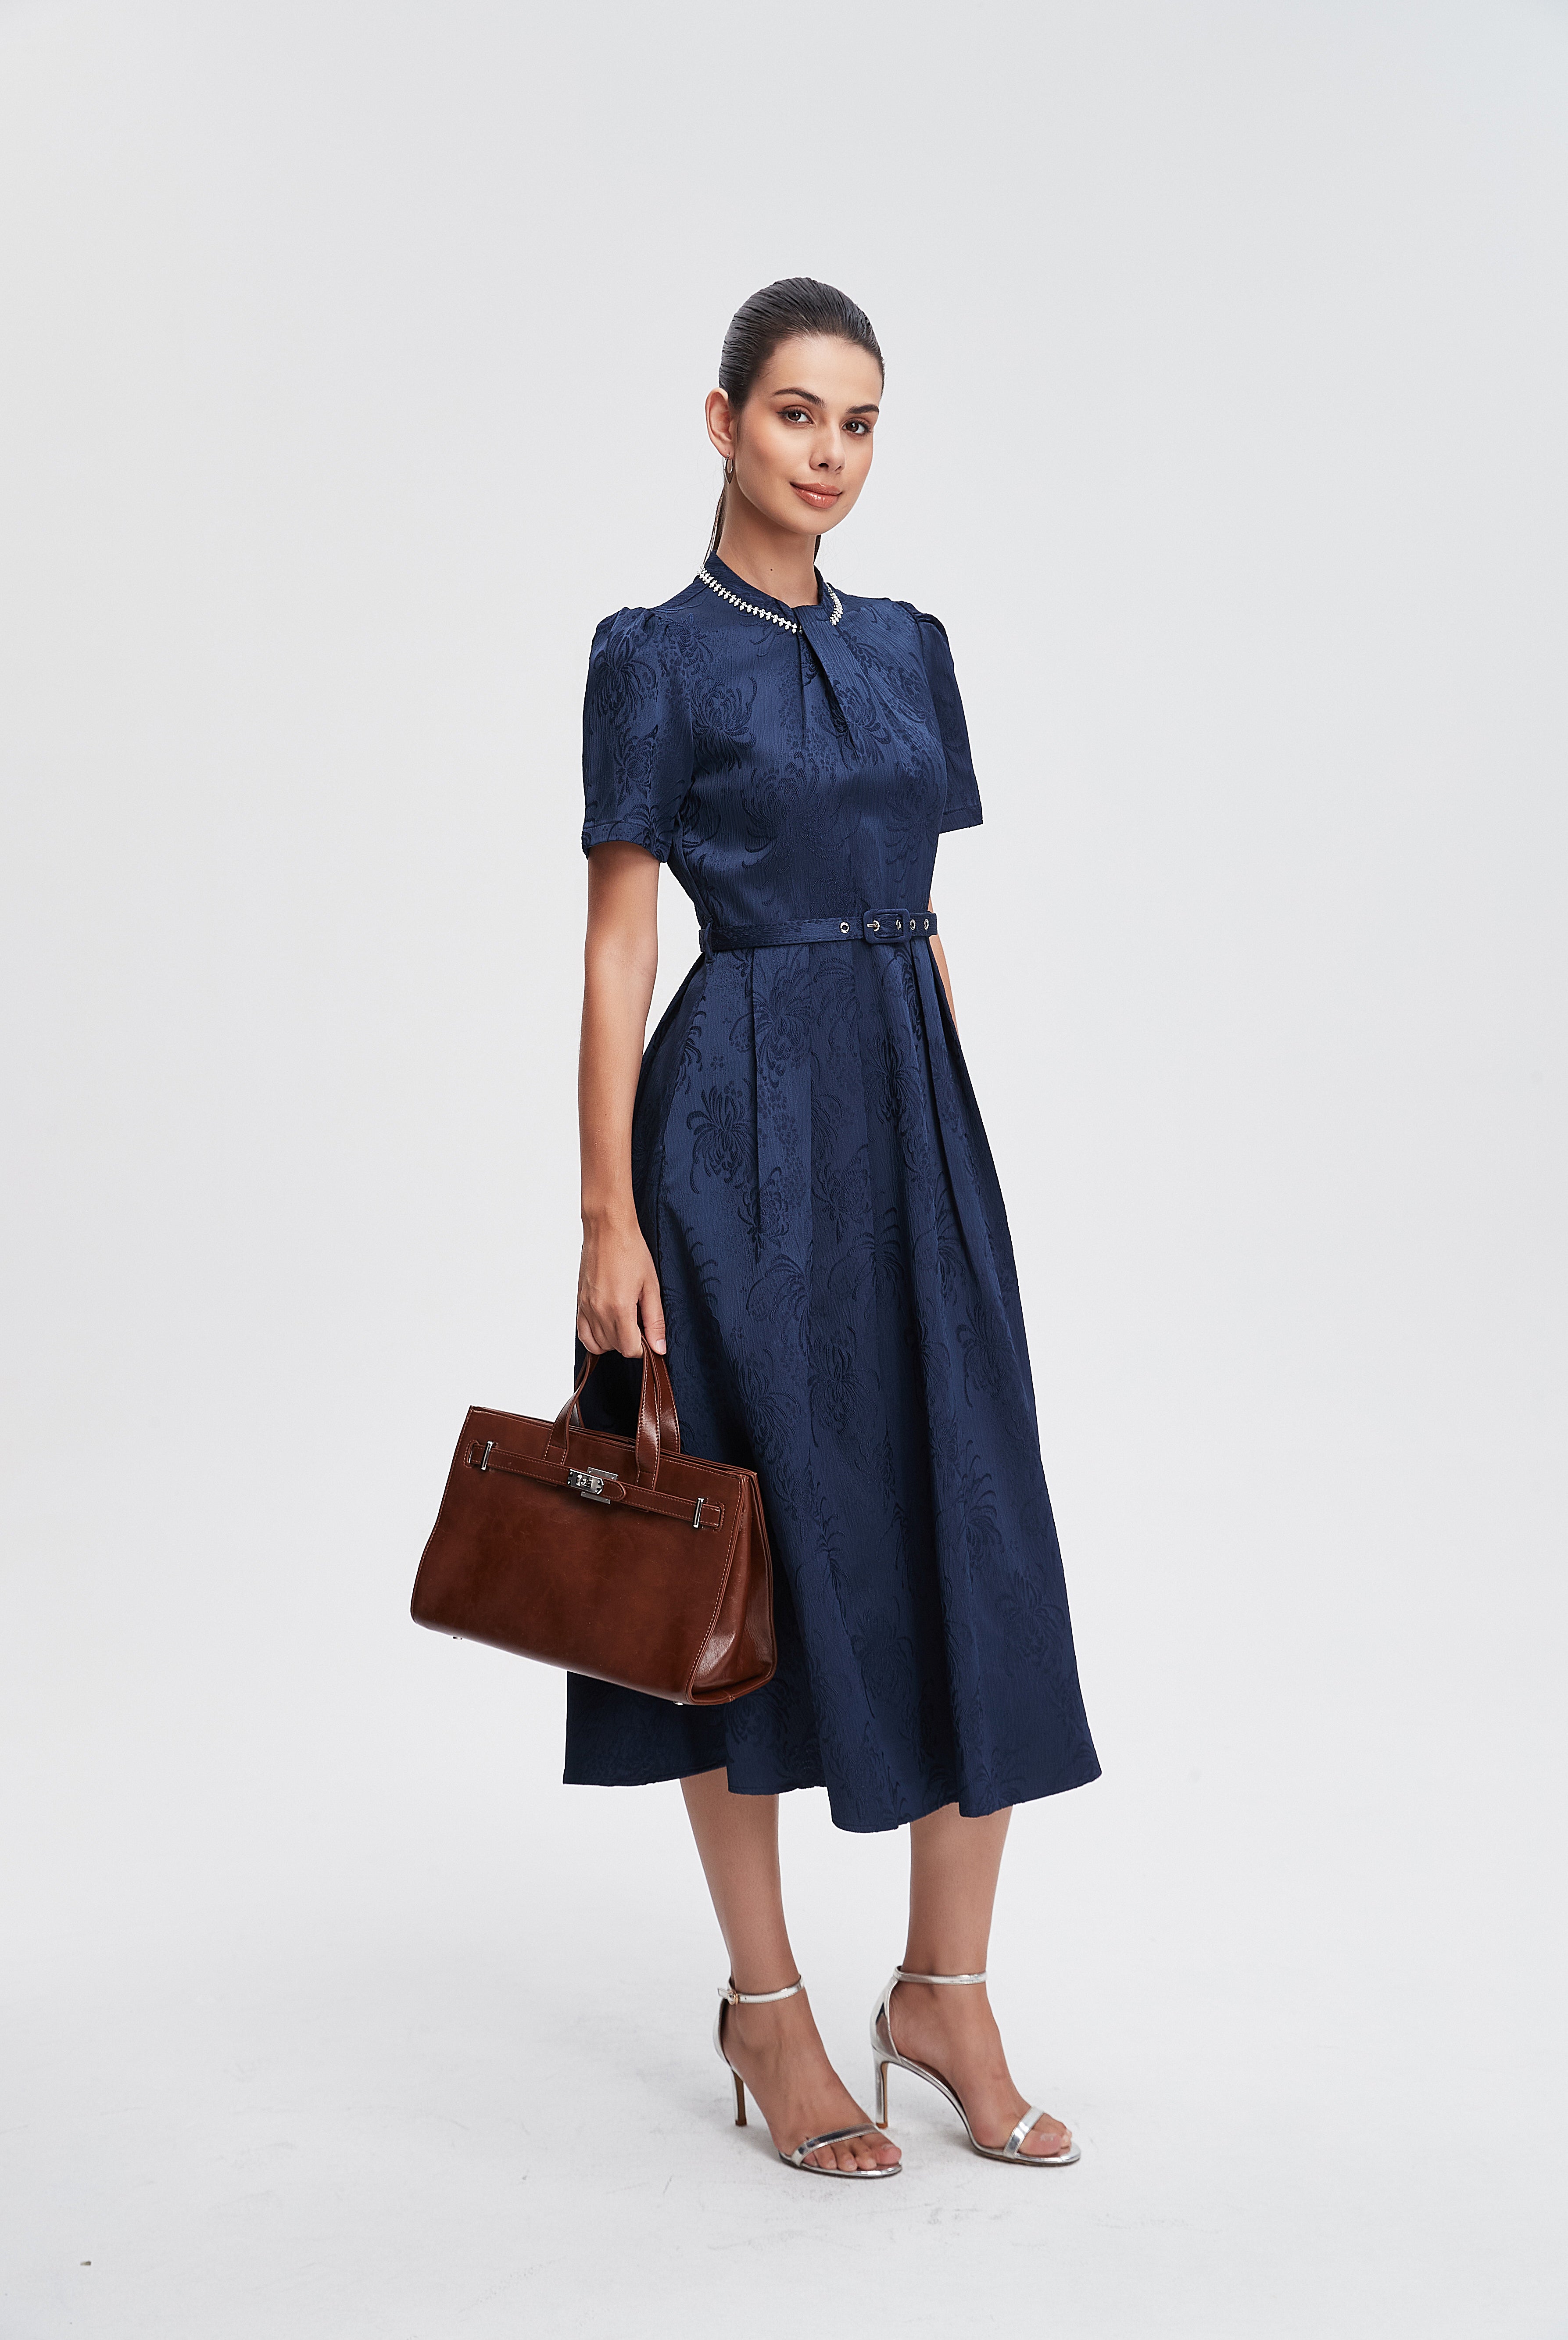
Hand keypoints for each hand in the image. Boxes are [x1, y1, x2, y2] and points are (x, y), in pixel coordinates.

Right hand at [576, 1212, 666, 1358]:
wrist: (607, 1229)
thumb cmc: (631, 1251)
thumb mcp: (651, 1286)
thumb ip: (655, 1320)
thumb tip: (659, 1347)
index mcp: (619, 1307)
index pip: (629, 1349)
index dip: (642, 1347)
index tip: (649, 1334)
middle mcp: (598, 1311)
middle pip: (614, 1347)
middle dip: (630, 1342)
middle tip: (640, 1323)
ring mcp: (585, 1307)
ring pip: (598, 1344)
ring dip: (614, 1340)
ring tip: (625, 1321)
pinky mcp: (579, 1302)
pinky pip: (583, 1333)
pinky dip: (596, 1337)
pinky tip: (609, 1324)